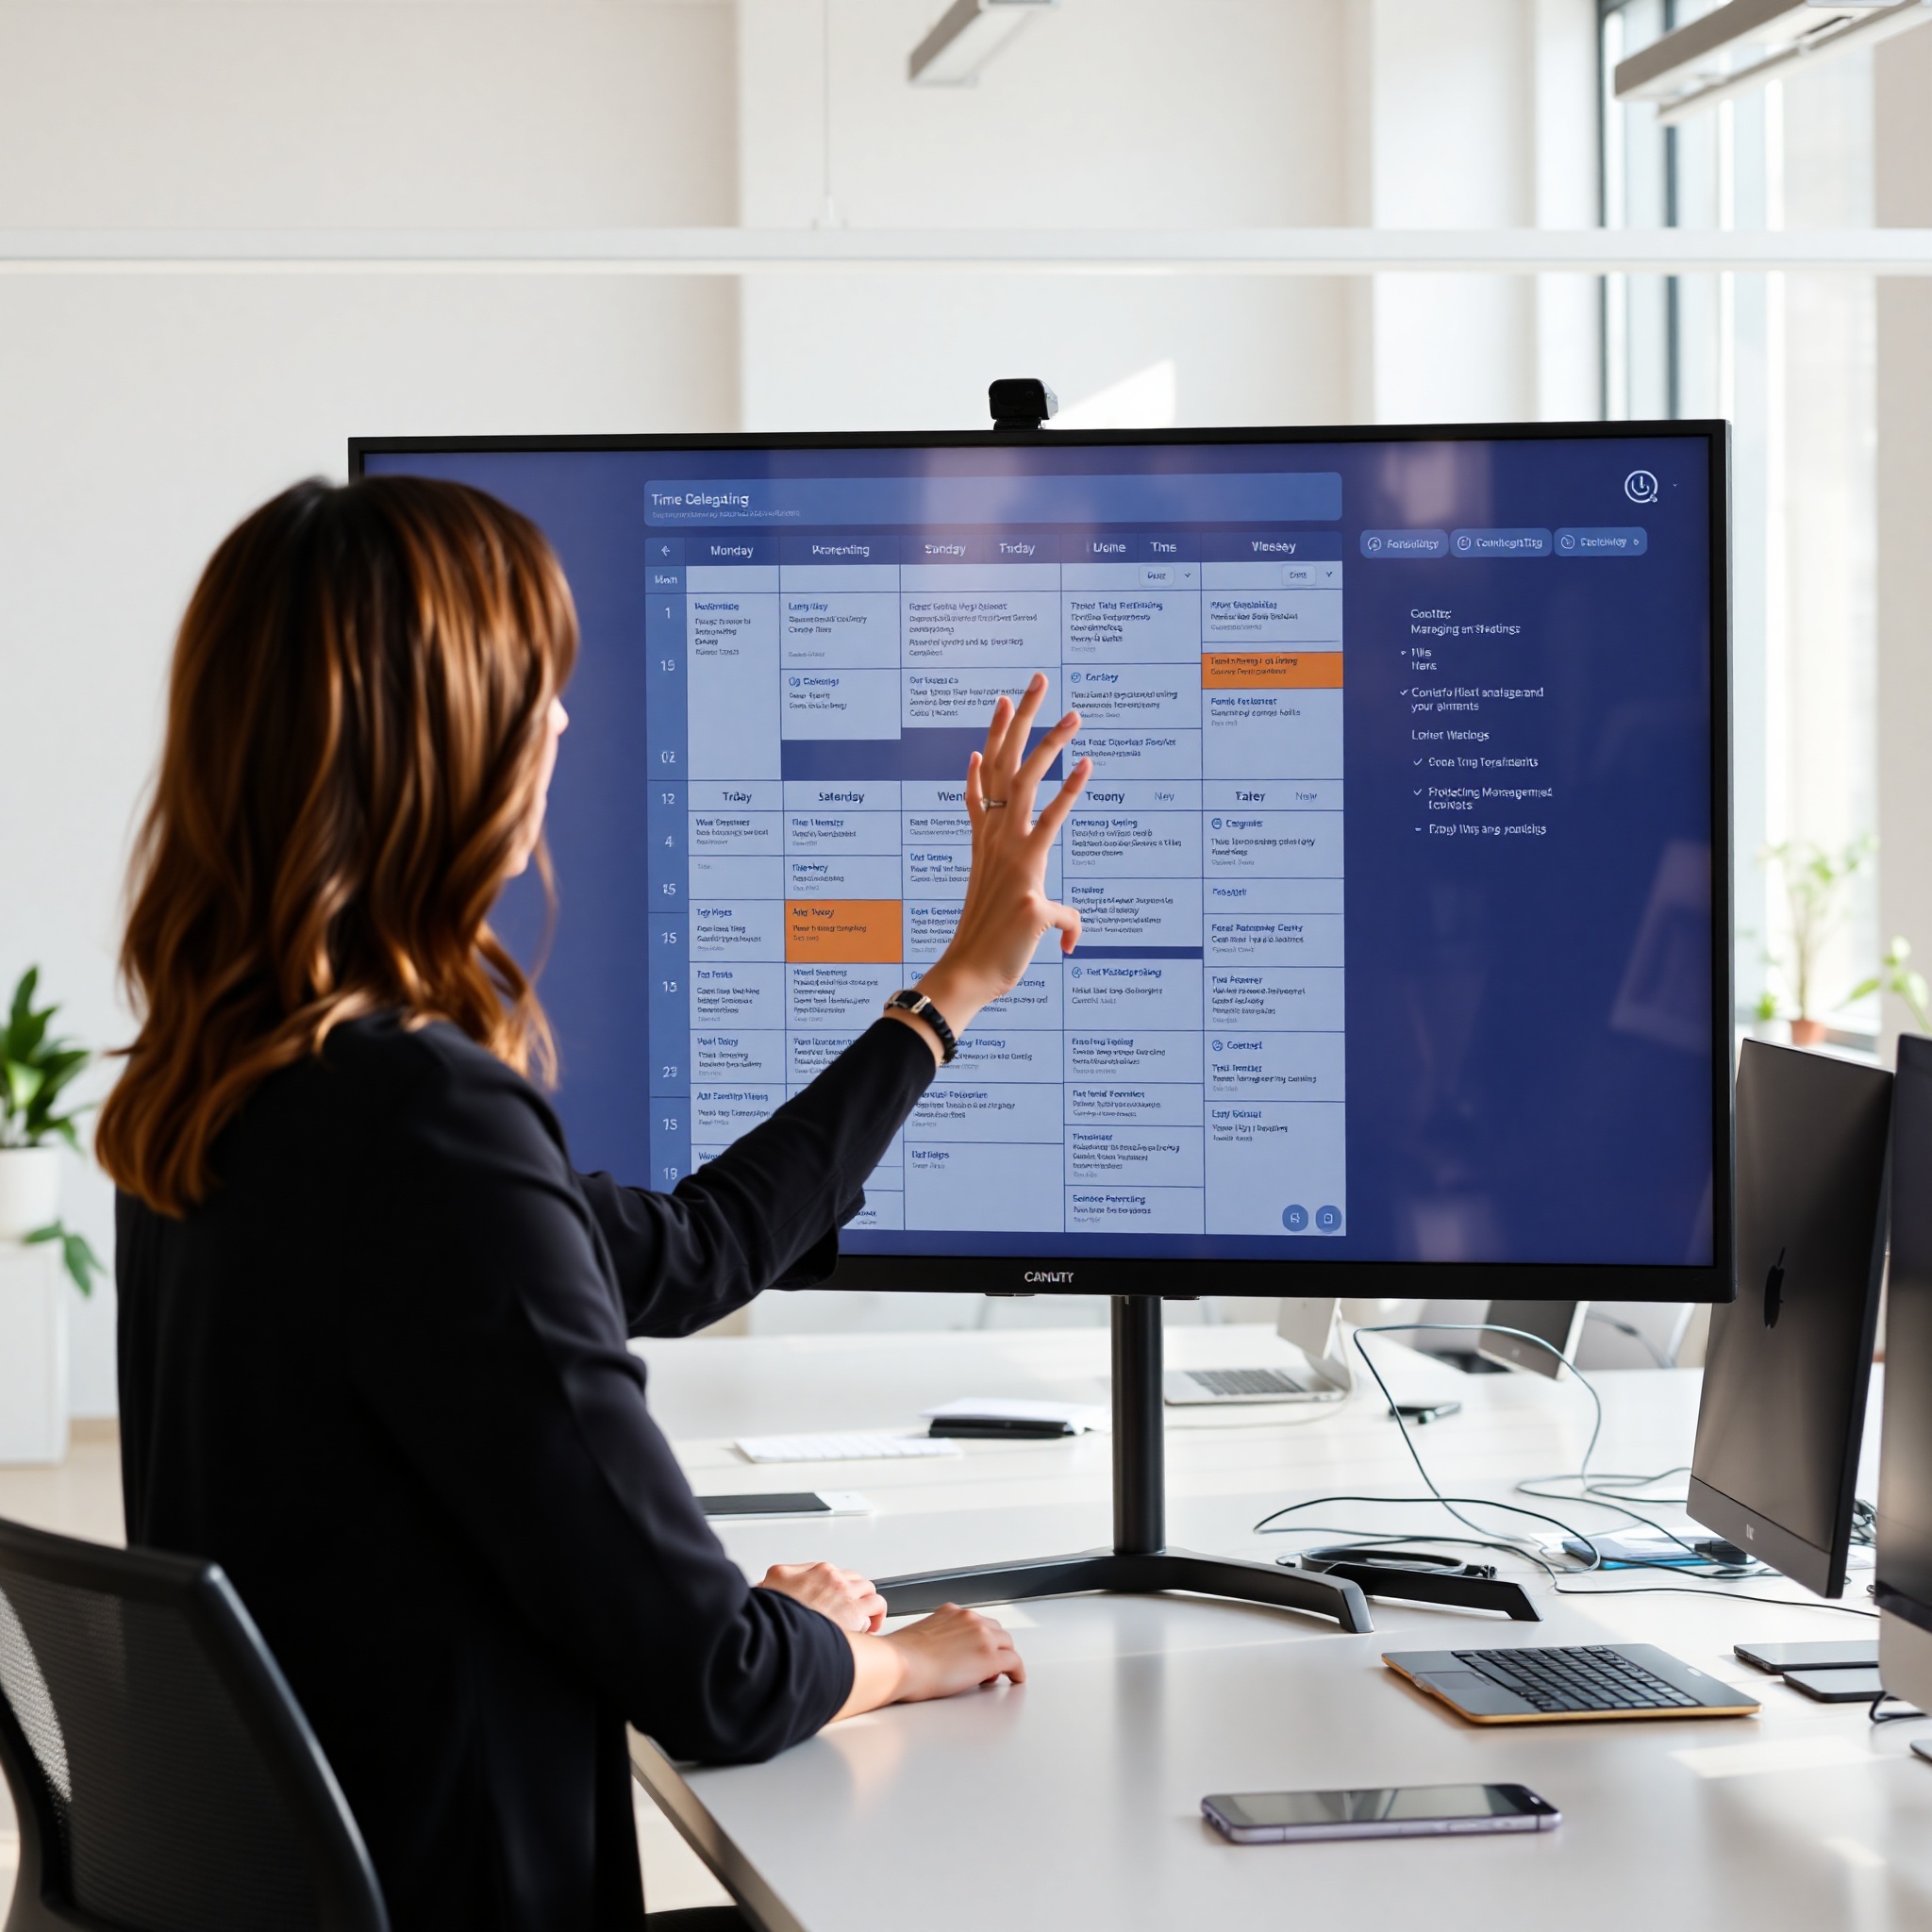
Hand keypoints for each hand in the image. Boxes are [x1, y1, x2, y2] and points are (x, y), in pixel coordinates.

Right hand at [757, 1562, 887, 1633]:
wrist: (780, 1630)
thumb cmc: (777, 1610)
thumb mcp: (774, 1578)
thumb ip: (782, 1574)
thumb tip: (780, 1578)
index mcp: (820, 1570)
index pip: (841, 1574)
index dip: (842, 1589)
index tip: (839, 1600)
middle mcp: (837, 1579)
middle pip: (859, 1582)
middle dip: (858, 1597)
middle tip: (852, 1612)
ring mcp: (847, 1596)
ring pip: (872, 1594)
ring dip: (869, 1607)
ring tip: (864, 1621)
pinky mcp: (855, 1615)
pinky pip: (875, 1609)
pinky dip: (874, 1619)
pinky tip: (867, 1630)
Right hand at [834, 1603, 1025, 1718]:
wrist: (899, 1664)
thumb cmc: (899, 1658)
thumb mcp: (917, 1638)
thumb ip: (932, 1640)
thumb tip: (933, 1655)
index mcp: (951, 1612)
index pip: (976, 1622)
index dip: (980, 1638)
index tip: (978, 1649)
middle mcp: (969, 1619)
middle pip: (996, 1630)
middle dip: (995, 1647)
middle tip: (989, 1666)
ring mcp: (981, 1636)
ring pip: (1007, 1644)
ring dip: (1005, 1658)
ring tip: (999, 1675)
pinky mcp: (989, 1657)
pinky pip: (1014, 1662)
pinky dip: (1017, 1671)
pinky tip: (1016, 1680)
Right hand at [891, 675, 1088, 1058]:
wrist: (969, 978)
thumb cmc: (992, 947)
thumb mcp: (1012, 912)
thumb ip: (1043, 903)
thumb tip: (1074, 930)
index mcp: (985, 841)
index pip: (988, 776)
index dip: (995, 735)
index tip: (1002, 700)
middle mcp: (994, 841)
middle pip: (1006, 763)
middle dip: (1022, 718)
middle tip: (1037, 677)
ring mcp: (1009, 859)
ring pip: (1026, 783)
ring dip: (1049, 743)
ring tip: (1073, 713)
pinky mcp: (1027, 885)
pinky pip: (1051, 828)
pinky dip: (1069, 796)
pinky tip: (1087, 766)